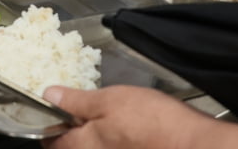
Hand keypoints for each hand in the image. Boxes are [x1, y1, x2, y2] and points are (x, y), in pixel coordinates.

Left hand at [41, 85, 217, 148]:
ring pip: (92, 148)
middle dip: (72, 130)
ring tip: (104, 116)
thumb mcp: (109, 100)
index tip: (53, 111)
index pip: (51, 141)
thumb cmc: (149, 121)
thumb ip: (75, 101)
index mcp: (81, 147)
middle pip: (71, 148)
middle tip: (80, 109)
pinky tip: (123, 127)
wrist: (189, 143)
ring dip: (93, 135)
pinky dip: (110, 140)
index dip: (49, 124)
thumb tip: (48, 95)